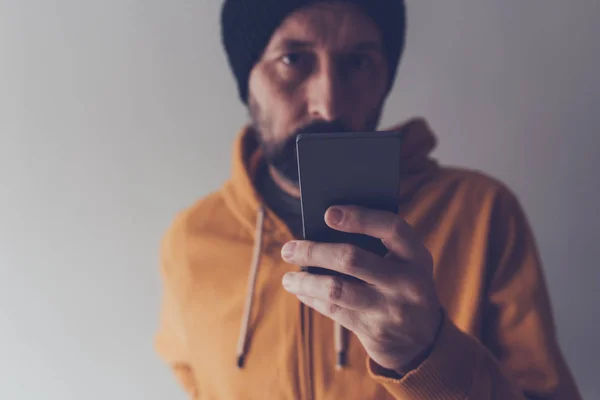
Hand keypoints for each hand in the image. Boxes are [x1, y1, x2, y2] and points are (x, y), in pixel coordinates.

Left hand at [280, 206, 442, 373]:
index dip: (359, 217)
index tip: (328, 213)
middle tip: (289, 249)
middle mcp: (408, 281)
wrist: (423, 339)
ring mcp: (391, 309)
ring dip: (305, 282)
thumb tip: (323, 228)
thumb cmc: (402, 284)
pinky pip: (334, 311)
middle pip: (352, 259)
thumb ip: (377, 245)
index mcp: (417, 255)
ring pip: (336, 290)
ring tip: (288, 278)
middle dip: (314, 251)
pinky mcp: (375, 331)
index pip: (391, 227)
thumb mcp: (405, 263)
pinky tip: (301, 291)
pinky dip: (313, 299)